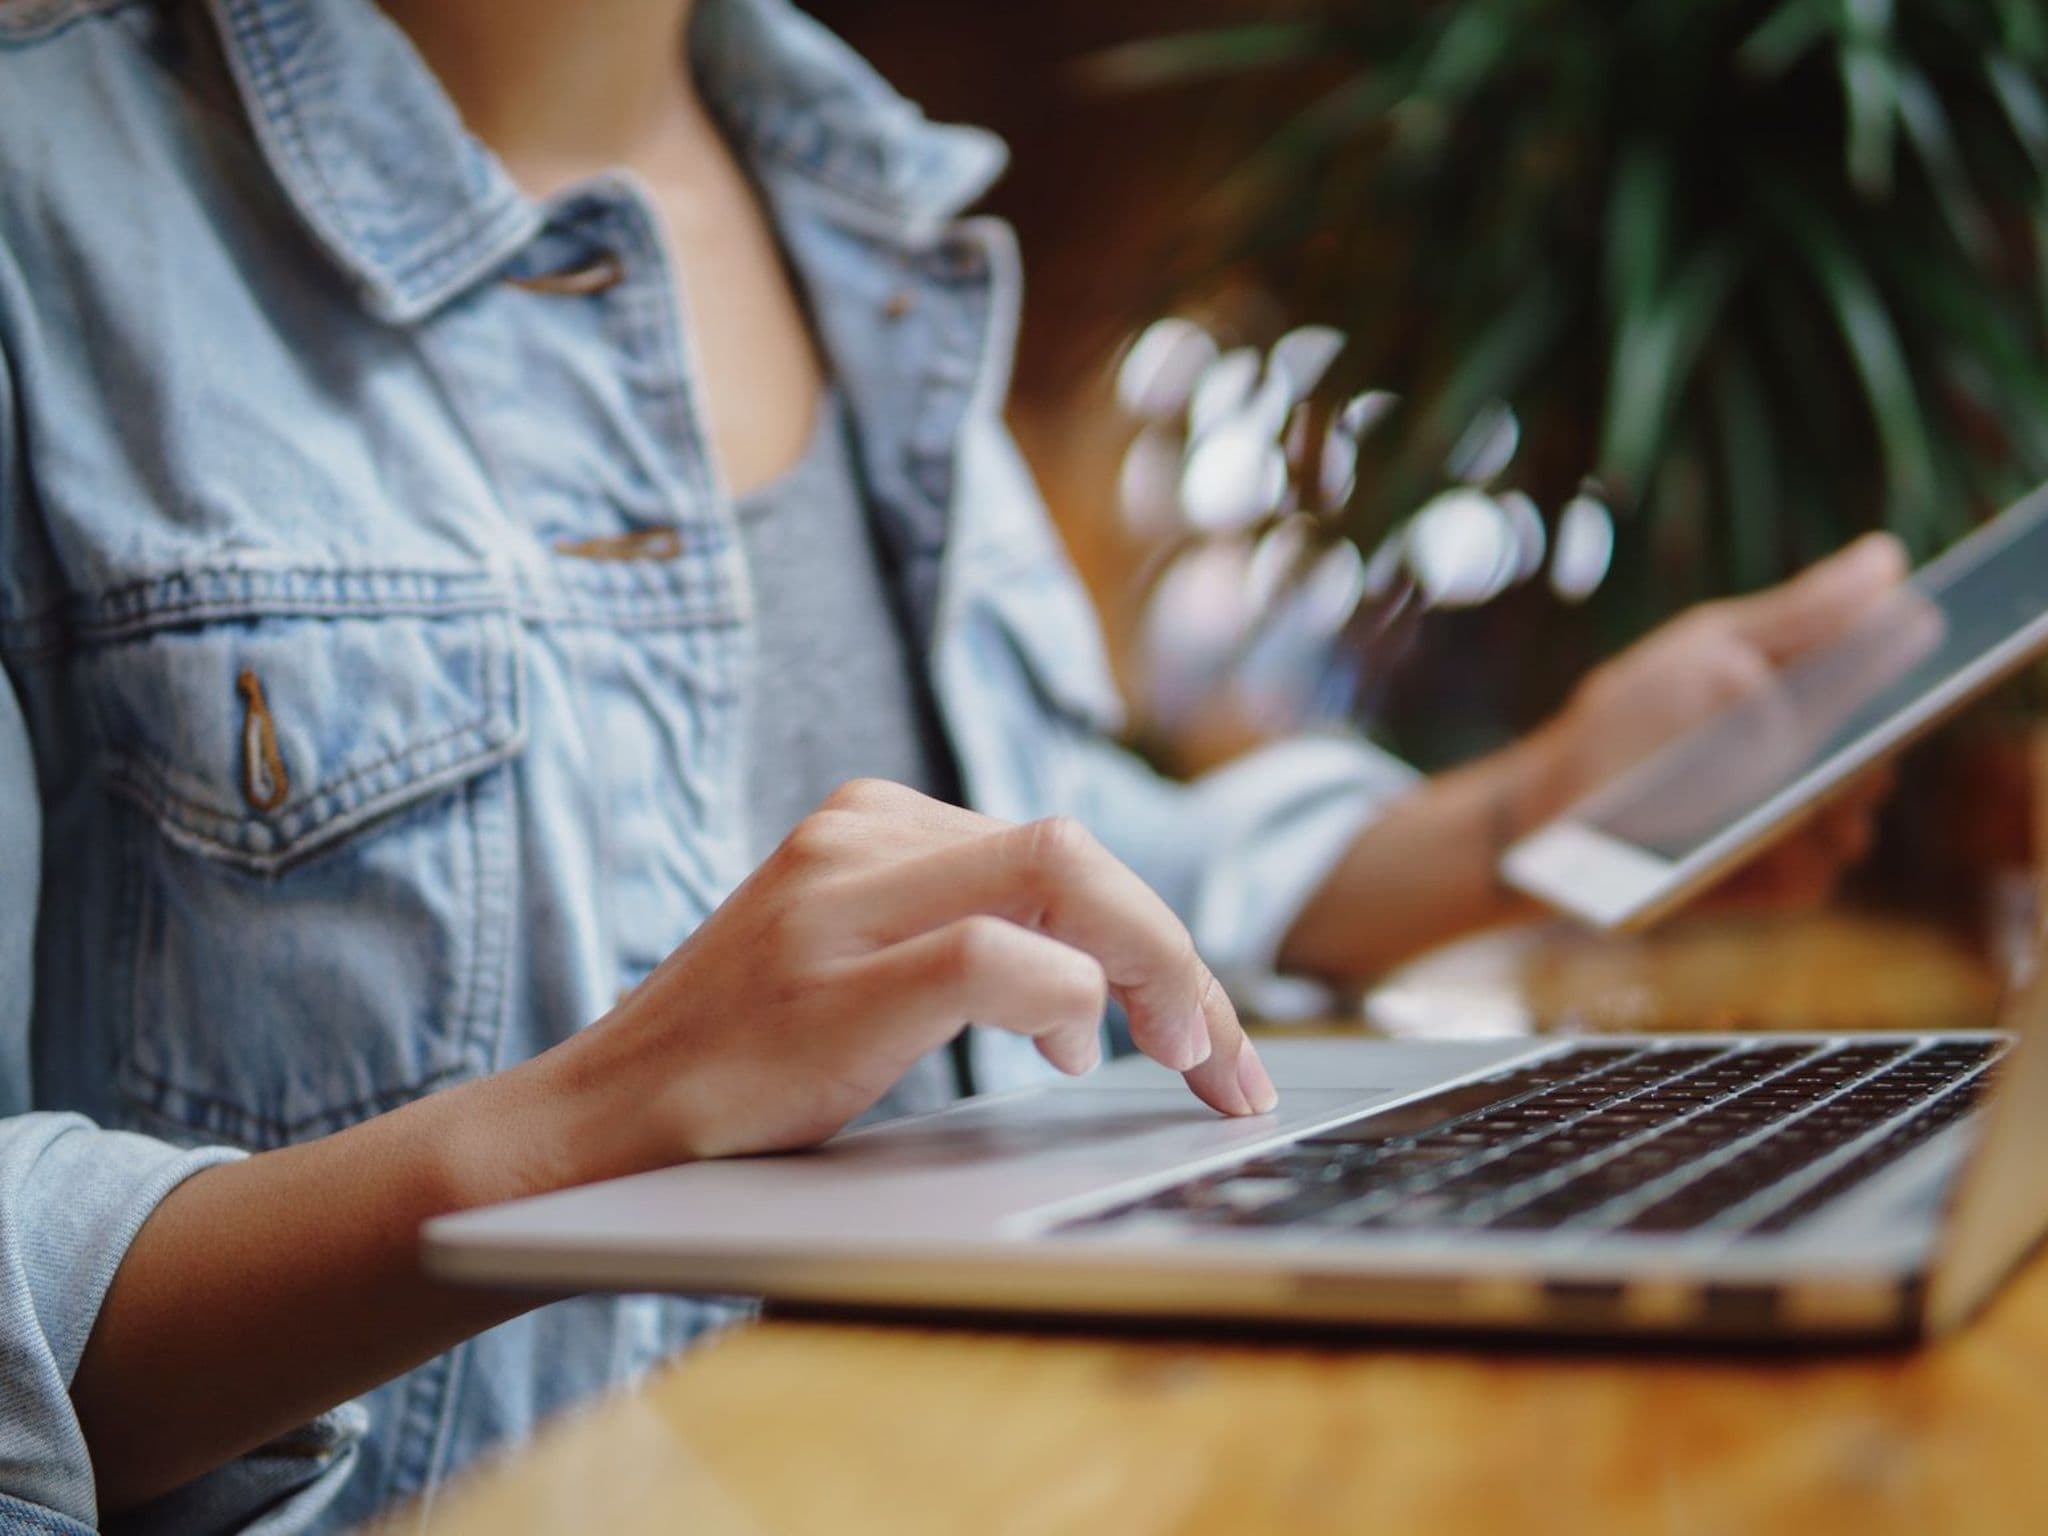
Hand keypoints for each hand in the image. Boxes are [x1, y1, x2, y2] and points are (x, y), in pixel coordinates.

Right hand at [548, 779, 1274, 1166]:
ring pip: (1060, 874)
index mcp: (874, 820)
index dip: (1159, 938)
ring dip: (1154, 971)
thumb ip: (960, 935)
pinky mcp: (827, 978)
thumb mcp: (859, 966)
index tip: (1208, 1034)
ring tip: (1179, 1058)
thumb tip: (1100, 972)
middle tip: (1221, 1061)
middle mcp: (859, 832)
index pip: (1063, 849)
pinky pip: (995, 954)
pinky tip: (1070, 1056)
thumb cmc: (744, 1068)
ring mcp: (836, 896)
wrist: (594, 1128)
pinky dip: (1068, 1000)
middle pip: (1078, 850)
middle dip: (1178, 956)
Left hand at [1520, 531, 1913, 907]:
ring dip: (1828, 806)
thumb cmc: (1633, 715)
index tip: (1958, 643)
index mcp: (1816, 704)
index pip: (1898, 689)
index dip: (1929, 675)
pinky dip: (1788, 856)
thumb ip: (1802, 615)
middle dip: (1868, 746)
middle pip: (1878, 760)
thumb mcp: (1712, 649)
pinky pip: (1809, 877)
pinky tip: (1762, 838)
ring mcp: (1797, 832)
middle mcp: (1821, 770)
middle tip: (1856, 734)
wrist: (1551, 802)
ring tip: (1801, 791)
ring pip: (1853, 824)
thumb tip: (1892, 558)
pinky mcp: (1766, 884)